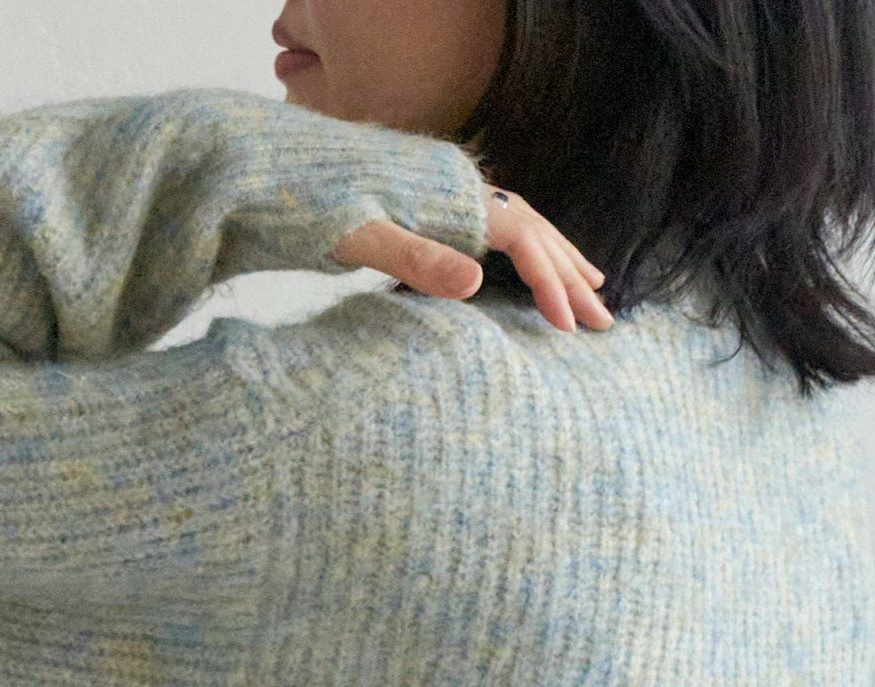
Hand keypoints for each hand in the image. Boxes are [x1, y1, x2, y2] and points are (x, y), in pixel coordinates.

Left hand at [329, 181, 612, 332]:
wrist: (269, 170)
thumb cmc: (310, 205)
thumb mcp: (360, 237)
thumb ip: (417, 259)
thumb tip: (476, 282)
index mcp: (453, 197)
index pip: (522, 242)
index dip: (550, 284)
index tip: (569, 327)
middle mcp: (458, 188)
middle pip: (533, 230)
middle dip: (570, 276)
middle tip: (605, 320)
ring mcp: (447, 193)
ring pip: (520, 223)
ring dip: (557, 258)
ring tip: (591, 286)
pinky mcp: (431, 201)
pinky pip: (496, 225)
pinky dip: (524, 248)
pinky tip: (530, 264)